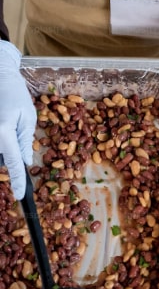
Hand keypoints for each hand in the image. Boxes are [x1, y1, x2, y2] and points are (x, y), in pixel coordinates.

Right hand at [0, 41, 35, 199]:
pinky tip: (3, 127)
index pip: (14, 162)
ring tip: (6, 124)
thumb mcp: (27, 116)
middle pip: (1, 159)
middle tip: (11, 129)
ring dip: (3, 148)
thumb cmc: (14, 94)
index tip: (19, 195)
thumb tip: (26, 162)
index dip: (17, 180)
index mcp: (3, 131)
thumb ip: (25, 140)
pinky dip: (1, 143)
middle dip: (9, 156)